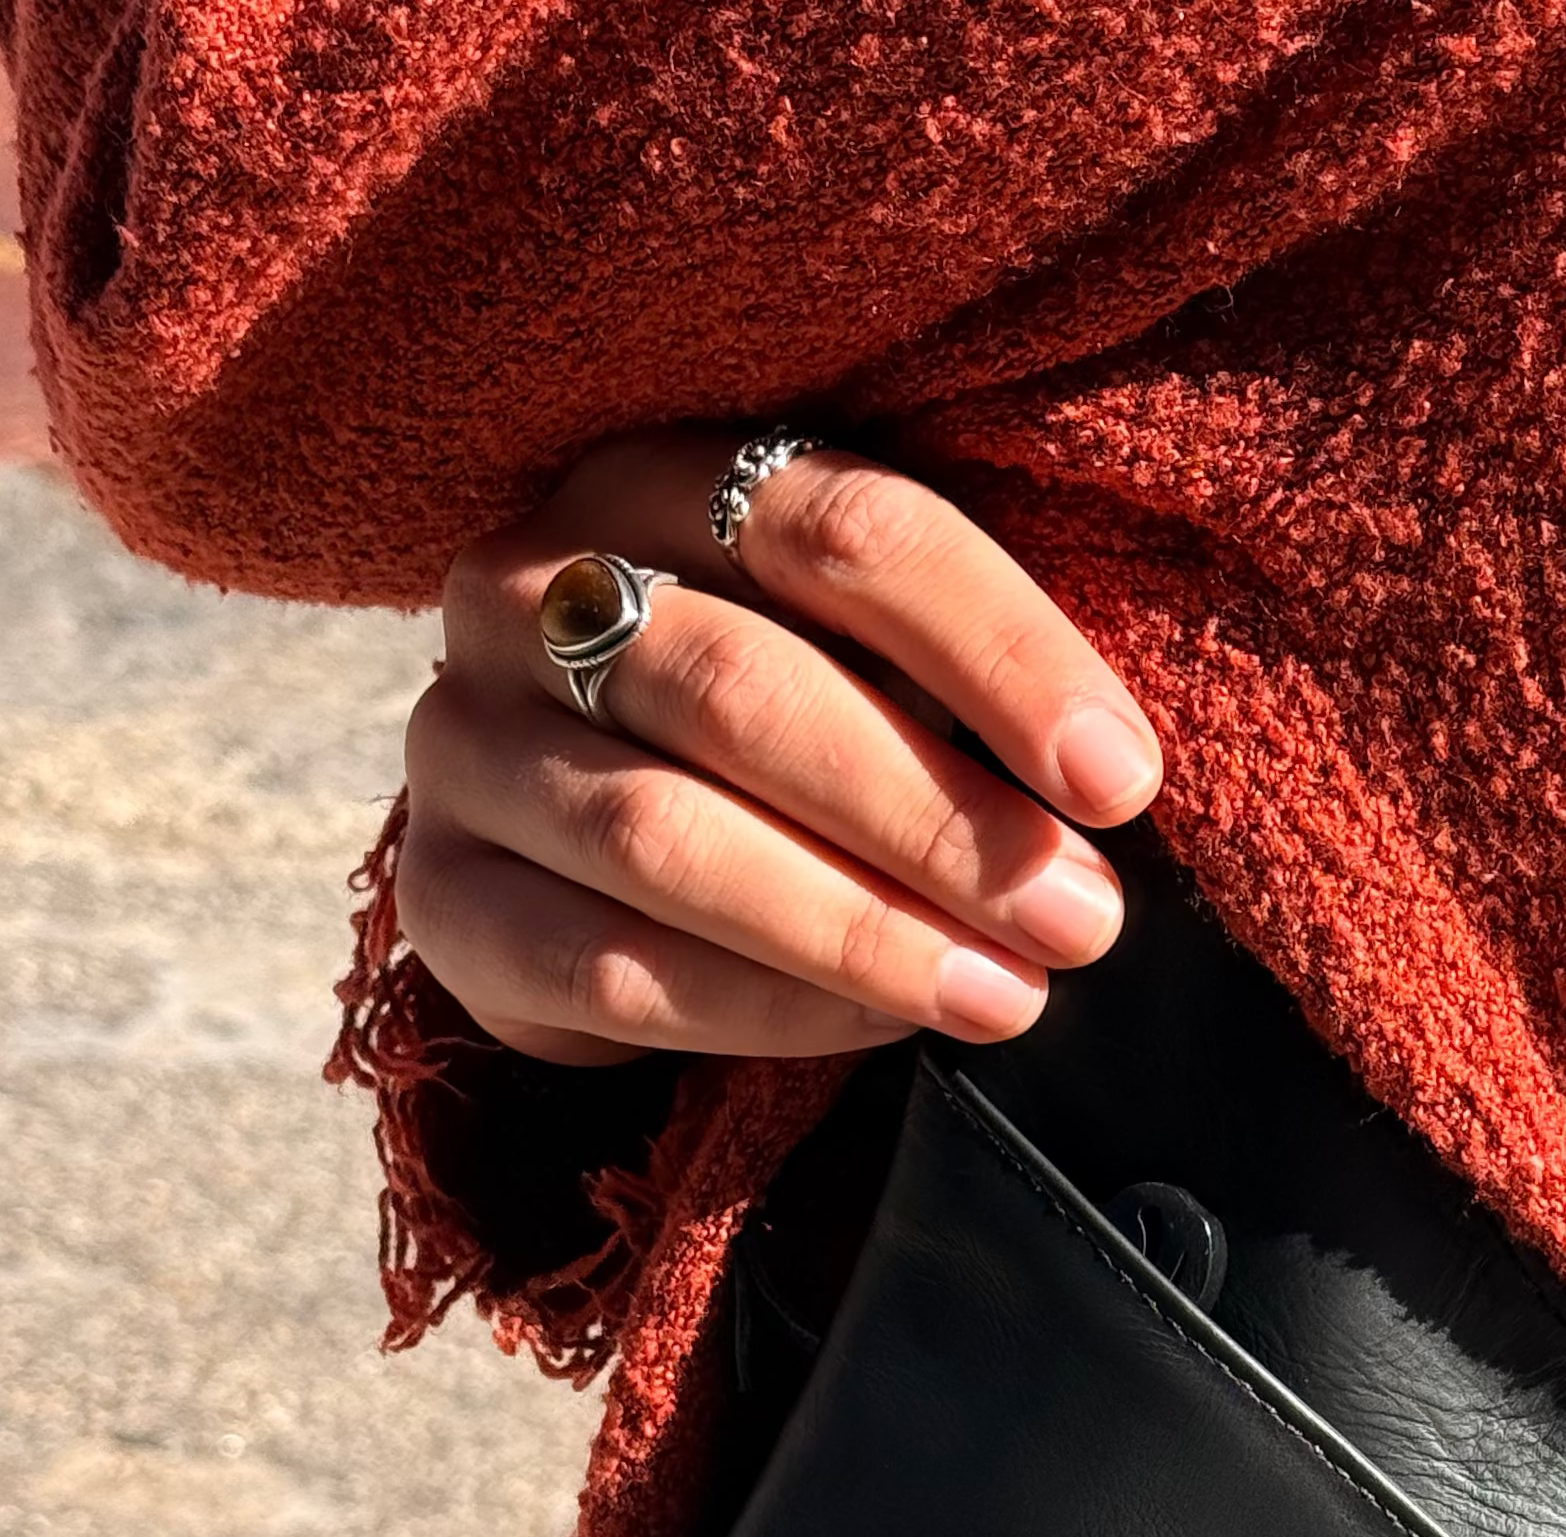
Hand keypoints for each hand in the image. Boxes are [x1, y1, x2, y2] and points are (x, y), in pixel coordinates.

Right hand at [397, 432, 1164, 1067]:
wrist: (582, 852)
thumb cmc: (786, 727)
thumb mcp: (864, 650)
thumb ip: (958, 669)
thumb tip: (1115, 779)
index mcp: (656, 476)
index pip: (842, 530)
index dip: (998, 656)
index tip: (1123, 782)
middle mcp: (526, 586)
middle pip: (745, 691)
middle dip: (937, 819)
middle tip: (1083, 919)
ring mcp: (463, 745)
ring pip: (667, 840)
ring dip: (861, 931)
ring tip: (1008, 996)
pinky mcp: (442, 900)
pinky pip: (605, 969)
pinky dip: (760, 1009)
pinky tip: (877, 1031)